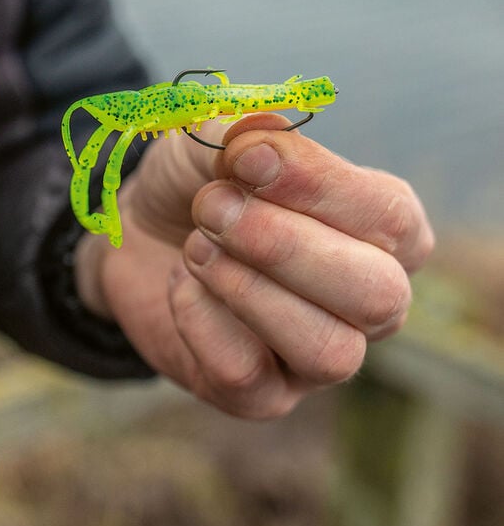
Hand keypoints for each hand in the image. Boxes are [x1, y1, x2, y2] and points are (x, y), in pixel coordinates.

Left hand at [77, 114, 433, 418]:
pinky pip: (247, 375)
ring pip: (329, 351)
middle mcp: (368, 300)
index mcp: (382, 230)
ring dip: (249, 290)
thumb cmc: (201, 184)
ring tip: (196, 246)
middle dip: (284, 246)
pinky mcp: (261, 396)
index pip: (392, 218)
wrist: (134, 236)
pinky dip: (201, 321)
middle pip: (377, 296)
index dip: (321, 186)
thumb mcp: (215, 138)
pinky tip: (180, 284)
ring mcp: (319, 357)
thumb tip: (261, 138)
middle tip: (212, 206)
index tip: (248, 158)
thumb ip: (244, 129)